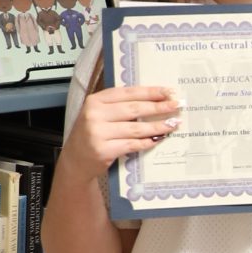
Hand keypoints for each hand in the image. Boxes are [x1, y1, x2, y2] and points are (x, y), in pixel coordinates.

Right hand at [60, 84, 179, 181]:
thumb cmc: (91, 134)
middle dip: (158, 107)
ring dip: (157, 126)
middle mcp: (94, 115)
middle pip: (134, 109)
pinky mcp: (104, 150)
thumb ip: (119, 106)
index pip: (128, 93)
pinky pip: (132, 144)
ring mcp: (98, 133)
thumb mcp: (98, 114)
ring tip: (172, 124)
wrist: (75, 160)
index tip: (168, 92)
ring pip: (136, 128)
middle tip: (176, 106)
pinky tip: (158, 138)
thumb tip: (153, 100)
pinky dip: (147, 141)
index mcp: (95, 100)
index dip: (150, 92)